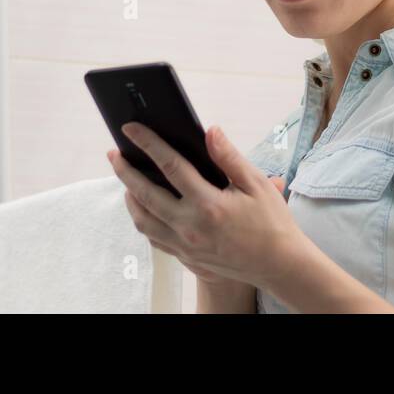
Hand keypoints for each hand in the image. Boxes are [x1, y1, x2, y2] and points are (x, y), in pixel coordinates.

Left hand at [105, 122, 296, 289]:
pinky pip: (153, 238)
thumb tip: (210, 131)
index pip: (170, 166)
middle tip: (114, 153)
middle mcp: (191, 226)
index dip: (148, 144)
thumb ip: (229, 157)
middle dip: (125, 170)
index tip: (130, 130)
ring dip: (129, 197)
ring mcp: (186, 245)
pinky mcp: (186, 257)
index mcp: (209, 204)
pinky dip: (142, 219)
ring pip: (143, 220)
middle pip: (145, 194)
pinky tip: (143, 206)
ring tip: (126, 179)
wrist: (278, 264)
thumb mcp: (256, 184)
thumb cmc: (272, 222)